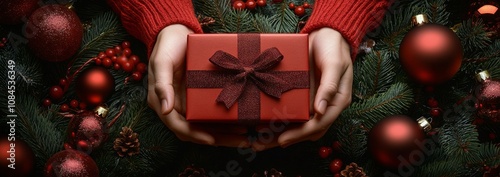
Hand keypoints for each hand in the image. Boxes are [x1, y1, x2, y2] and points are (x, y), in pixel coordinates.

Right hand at [147, 24, 249, 147]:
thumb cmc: (167, 46)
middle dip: (218, 138)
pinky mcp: (199, 97)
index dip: (195, 134)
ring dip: (225, 133)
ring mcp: (189, 103)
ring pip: (206, 126)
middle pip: (196, 131)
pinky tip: (242, 121)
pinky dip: (225, 120)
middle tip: (241, 140)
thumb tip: (166, 109)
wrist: (176, 33)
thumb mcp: (161, 61)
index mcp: (162, 103)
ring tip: (246, 135)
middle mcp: (176, 107)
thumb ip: (162, 85)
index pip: (178, 126)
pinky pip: (212, 113)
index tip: (212, 139)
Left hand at [252, 28, 352, 150]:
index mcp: (336, 102)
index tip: (282, 140)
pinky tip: (262, 122)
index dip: (300, 134)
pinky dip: (277, 118)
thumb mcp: (334, 63)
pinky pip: (289, 110)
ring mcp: (311, 101)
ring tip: (258, 141)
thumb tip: (320, 110)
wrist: (326, 34)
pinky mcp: (301, 94)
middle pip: (305, 130)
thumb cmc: (333, 48)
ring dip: (278, 133)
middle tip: (262, 145)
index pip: (318, 125)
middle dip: (284, 139)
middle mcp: (323, 106)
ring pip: (296, 124)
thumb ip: (329, 86)